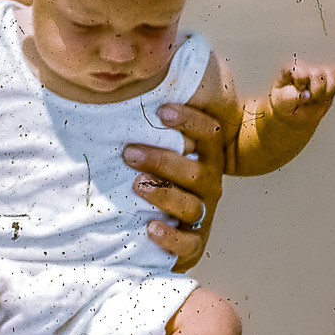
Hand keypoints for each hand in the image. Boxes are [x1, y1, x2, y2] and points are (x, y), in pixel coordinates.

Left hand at [123, 102, 225, 269]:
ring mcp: (202, 215)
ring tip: (135, 185)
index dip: (190, 121)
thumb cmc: (156, 177)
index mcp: (206, 157)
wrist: (159, 231)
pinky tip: (150, 228)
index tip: (161, 111)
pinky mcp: (193, 245)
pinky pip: (187, 244)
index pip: (209, 134)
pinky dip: (170, 237)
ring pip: (191, 205)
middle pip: (195, 172)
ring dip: (162, 194)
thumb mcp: (158, 151)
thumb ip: (153, 127)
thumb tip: (125, 89)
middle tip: (129, 153)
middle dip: (162, 160)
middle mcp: (208, 184)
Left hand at [268, 60, 334, 126]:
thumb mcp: (282, 102)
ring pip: (332, 74)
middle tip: (309, 99)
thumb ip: (292, 97)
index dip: (302, 79)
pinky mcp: (330, 80)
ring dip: (328, 90)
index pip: (300, 68)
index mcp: (291, 70)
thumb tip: (306, 94)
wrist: (293, 114)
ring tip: (319, 97)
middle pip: (319, 74)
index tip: (301, 88)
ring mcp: (319, 74)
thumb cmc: (285, 104)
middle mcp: (306, 69)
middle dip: (316, 90)